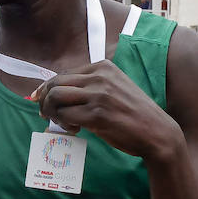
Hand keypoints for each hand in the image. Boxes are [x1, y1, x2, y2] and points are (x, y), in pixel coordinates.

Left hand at [32, 61, 182, 163]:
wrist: (157, 132)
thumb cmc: (135, 114)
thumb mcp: (115, 89)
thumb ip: (91, 87)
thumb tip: (60, 94)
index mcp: (103, 67)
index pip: (64, 74)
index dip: (47, 87)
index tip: (40, 98)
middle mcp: (100, 77)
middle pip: (56, 83)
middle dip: (44, 99)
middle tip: (43, 113)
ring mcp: (99, 95)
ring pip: (56, 97)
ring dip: (50, 111)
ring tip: (59, 122)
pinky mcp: (97, 115)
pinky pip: (66, 115)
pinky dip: (63, 123)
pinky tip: (73, 129)